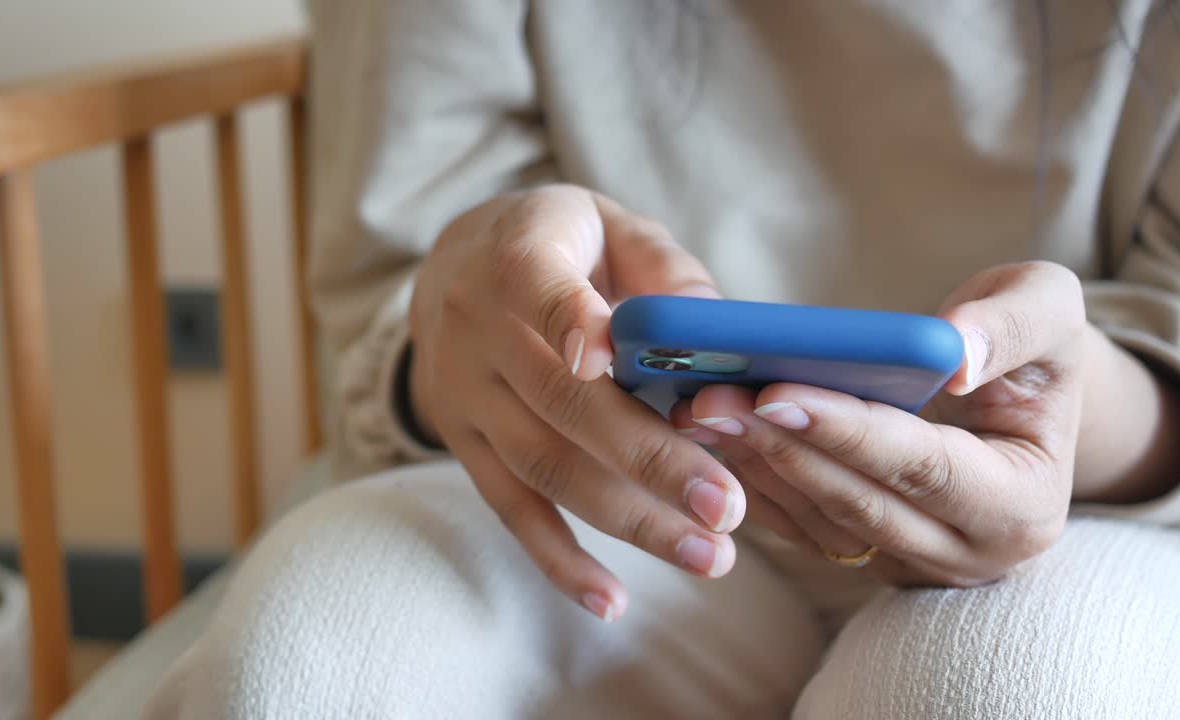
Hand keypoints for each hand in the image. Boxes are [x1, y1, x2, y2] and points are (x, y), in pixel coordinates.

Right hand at [410, 184, 746, 619]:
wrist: (453, 267)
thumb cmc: (558, 245)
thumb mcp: (606, 224)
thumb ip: (661, 266)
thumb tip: (711, 325)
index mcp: (518, 258)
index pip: (542, 290)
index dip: (573, 321)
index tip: (609, 357)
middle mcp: (477, 331)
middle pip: (562, 402)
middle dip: (648, 460)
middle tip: (726, 507)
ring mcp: (464, 396)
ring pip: (544, 466)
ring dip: (627, 519)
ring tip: (707, 556)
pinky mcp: (464, 445)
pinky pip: (510, 508)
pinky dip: (557, 559)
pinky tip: (611, 601)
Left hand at [672, 261, 1086, 586]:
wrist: (1021, 402)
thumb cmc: (1031, 348)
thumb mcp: (1048, 311)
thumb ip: (1014, 325)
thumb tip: (955, 357)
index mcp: (1021, 504)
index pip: (922, 468)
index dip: (847, 431)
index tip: (775, 392)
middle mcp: (967, 552)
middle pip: (857, 501)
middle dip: (780, 446)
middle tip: (710, 397)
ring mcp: (912, 565)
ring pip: (818, 522)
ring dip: (753, 465)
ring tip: (698, 409)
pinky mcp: (869, 558)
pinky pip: (800, 528)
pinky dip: (754, 481)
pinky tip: (709, 435)